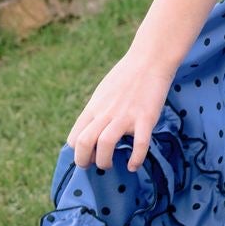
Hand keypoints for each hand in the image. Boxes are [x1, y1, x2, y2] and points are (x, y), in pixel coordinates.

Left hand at [65, 50, 174, 171]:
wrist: (149, 60)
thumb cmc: (126, 76)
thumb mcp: (102, 93)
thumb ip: (97, 112)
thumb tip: (93, 131)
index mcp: (94, 108)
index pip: (75, 138)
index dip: (77, 152)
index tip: (87, 157)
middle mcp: (106, 113)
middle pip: (85, 143)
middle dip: (85, 161)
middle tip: (94, 165)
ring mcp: (125, 116)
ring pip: (106, 145)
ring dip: (105, 162)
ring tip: (111, 165)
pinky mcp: (145, 118)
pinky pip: (139, 145)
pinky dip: (135, 159)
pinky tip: (133, 165)